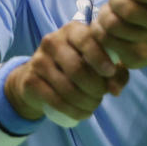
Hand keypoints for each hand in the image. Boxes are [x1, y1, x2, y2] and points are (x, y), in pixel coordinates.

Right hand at [7, 20, 128, 122]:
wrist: (38, 78)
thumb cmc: (75, 67)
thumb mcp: (96, 64)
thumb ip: (115, 73)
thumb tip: (115, 90)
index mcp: (72, 30)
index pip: (87, 40)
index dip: (100, 58)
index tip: (111, 72)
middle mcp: (52, 41)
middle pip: (77, 69)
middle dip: (95, 88)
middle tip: (101, 97)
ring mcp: (38, 60)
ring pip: (67, 88)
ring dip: (85, 103)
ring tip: (92, 107)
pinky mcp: (30, 80)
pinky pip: (55, 99)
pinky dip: (72, 111)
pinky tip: (81, 114)